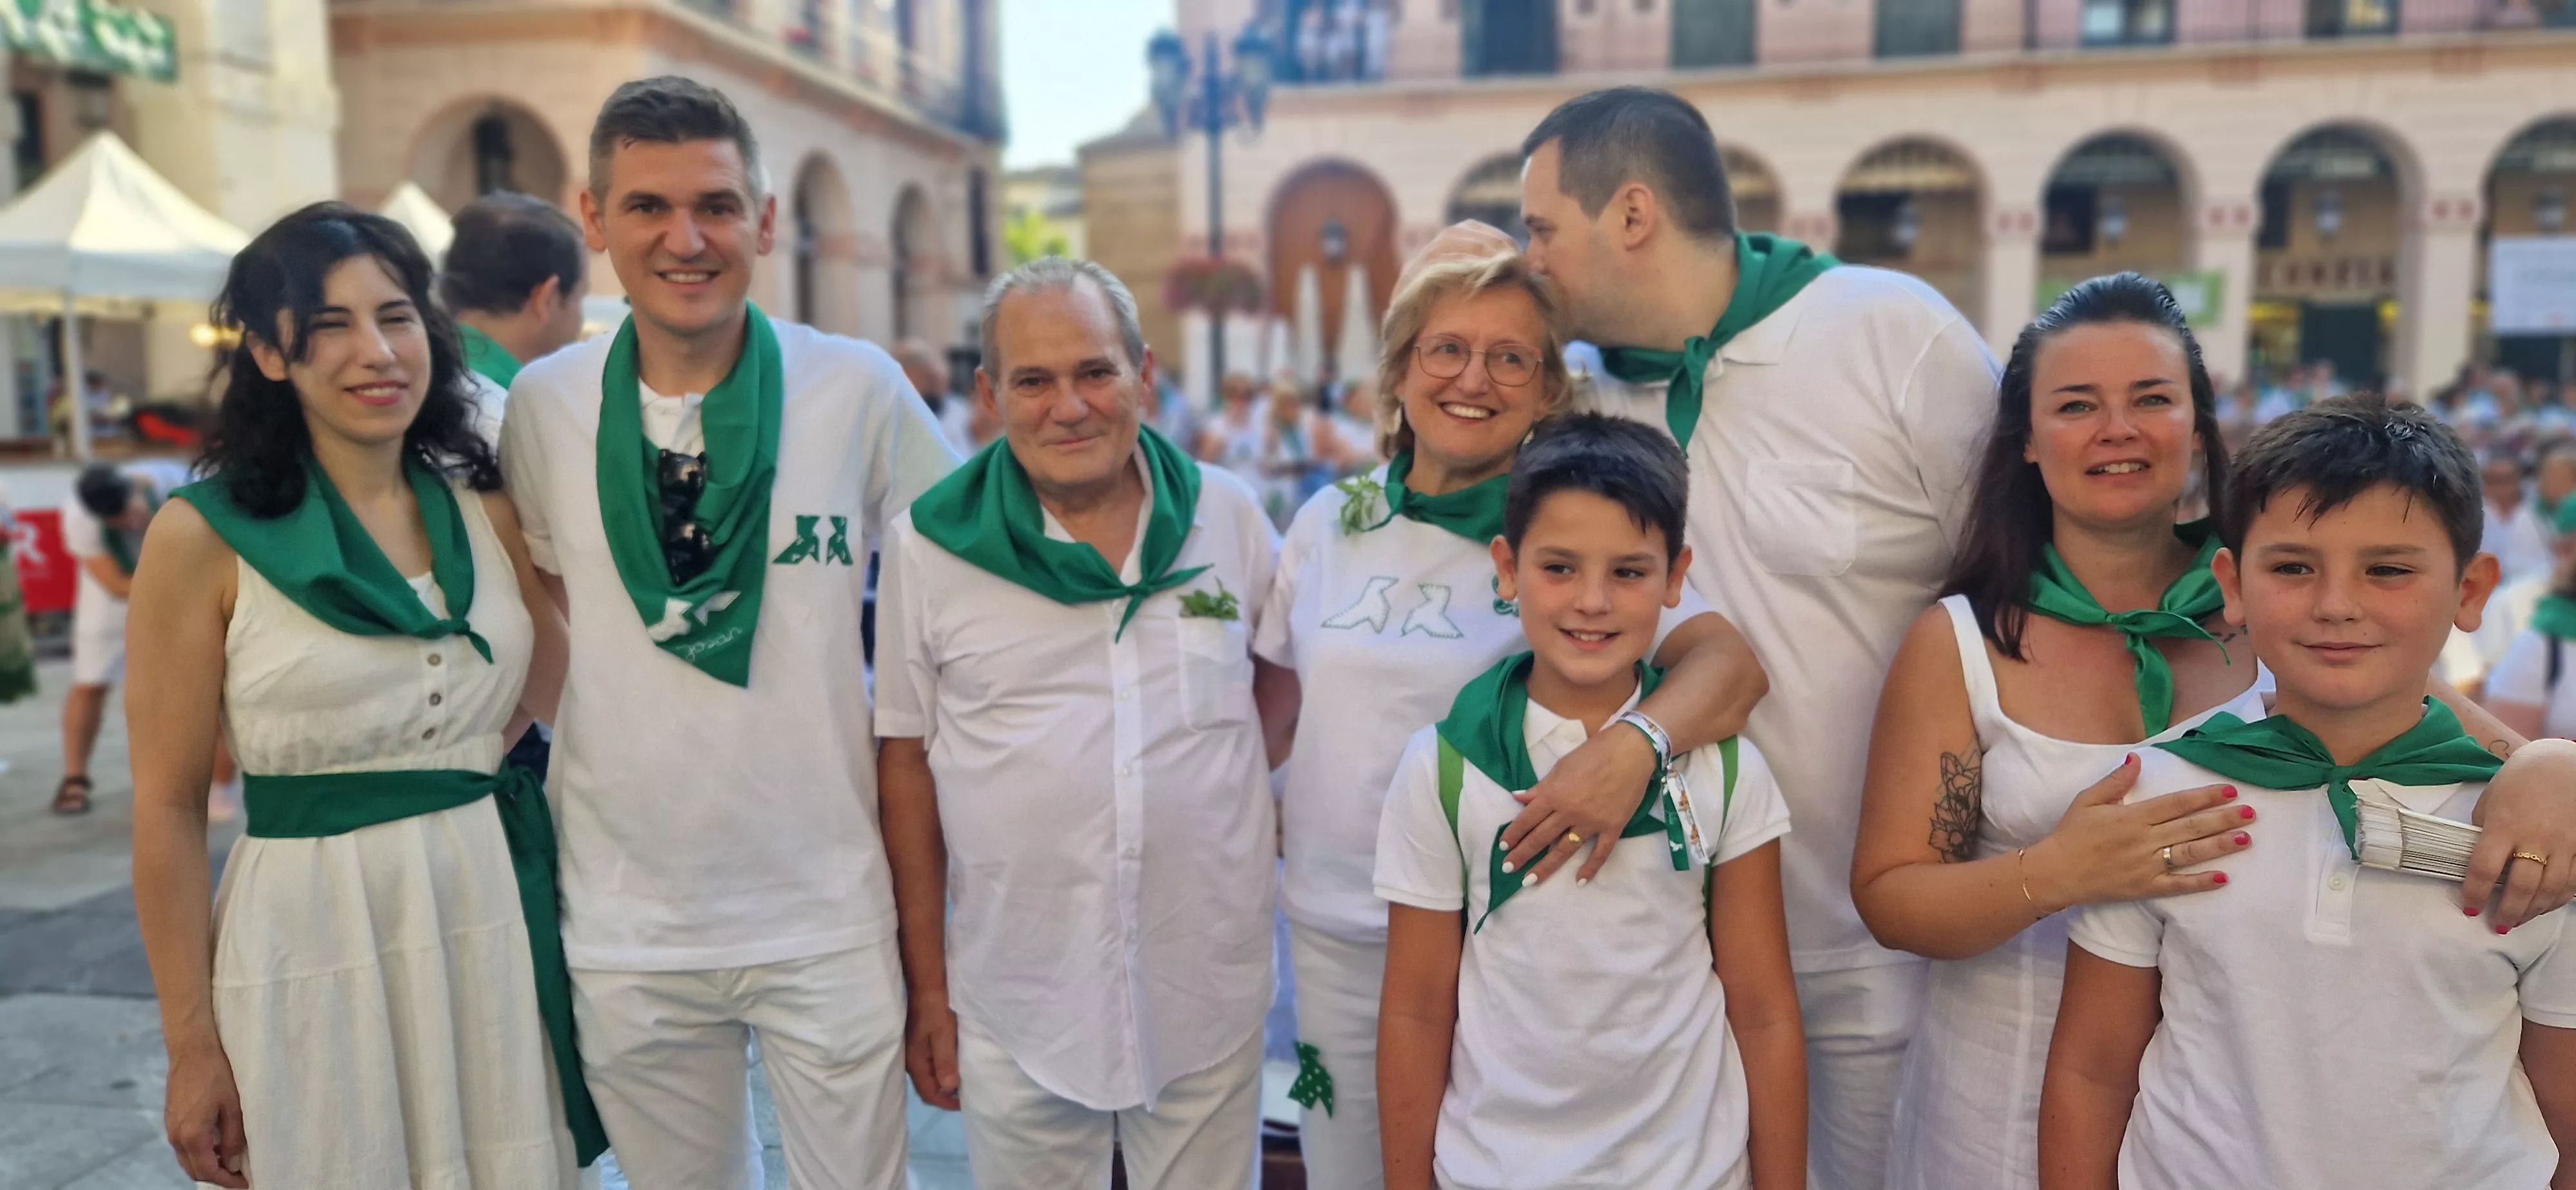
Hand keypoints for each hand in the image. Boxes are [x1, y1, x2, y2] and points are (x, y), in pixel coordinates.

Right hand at [163, 1041, 247, 1187]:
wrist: (191, 1051)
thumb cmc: (216, 1075)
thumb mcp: (233, 1108)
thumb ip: (233, 1139)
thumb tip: (233, 1164)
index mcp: (192, 1135)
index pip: (207, 1171)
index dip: (226, 1181)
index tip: (243, 1183)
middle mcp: (176, 1137)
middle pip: (195, 1170)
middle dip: (216, 1177)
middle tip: (238, 1175)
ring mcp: (170, 1129)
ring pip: (188, 1160)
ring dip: (207, 1165)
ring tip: (231, 1161)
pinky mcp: (171, 1122)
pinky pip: (184, 1147)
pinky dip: (199, 1153)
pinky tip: (217, 1145)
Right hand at [904, 994, 962, 1110]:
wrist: (926, 983)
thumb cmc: (935, 1008)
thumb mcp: (943, 1034)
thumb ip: (945, 1061)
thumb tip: (949, 1087)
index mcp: (916, 1062)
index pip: (928, 1093)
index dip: (946, 1103)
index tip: (964, 1104)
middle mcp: (912, 1060)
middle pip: (927, 1086)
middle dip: (945, 1095)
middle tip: (965, 1096)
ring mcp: (916, 1051)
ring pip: (930, 1075)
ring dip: (944, 1082)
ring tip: (963, 1083)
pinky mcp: (921, 1042)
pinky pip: (931, 1063)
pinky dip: (943, 1069)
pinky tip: (955, 1065)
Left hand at [1499, 723, 1656, 885]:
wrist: (1630, 751)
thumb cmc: (1593, 753)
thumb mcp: (1561, 766)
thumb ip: (1540, 787)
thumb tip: (1517, 798)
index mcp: (1554, 794)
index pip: (1527, 819)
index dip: (1513, 834)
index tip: (1503, 847)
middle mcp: (1569, 811)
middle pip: (1541, 838)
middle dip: (1522, 855)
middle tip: (1507, 870)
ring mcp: (1591, 822)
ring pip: (1564, 849)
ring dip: (1546, 867)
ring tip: (1531, 881)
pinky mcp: (1613, 827)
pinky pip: (1600, 852)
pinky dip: (1590, 868)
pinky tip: (1580, 881)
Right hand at [2026, 756, 2248, 909]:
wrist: (2056, 873)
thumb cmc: (2071, 834)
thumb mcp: (2087, 801)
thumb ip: (2115, 782)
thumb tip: (2137, 760)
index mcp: (2132, 816)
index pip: (2177, 803)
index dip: (2205, 796)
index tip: (2230, 791)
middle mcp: (2144, 840)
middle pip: (2191, 826)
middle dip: (2222, 818)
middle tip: (2251, 813)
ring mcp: (2146, 865)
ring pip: (2190, 853)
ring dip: (2219, 845)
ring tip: (2245, 839)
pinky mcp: (2145, 887)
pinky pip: (2178, 886)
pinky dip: (2200, 882)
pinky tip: (2223, 878)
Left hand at [2465, 738, 2575, 928]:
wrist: (2561, 763)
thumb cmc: (2518, 780)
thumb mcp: (2490, 802)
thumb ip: (2484, 832)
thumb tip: (2479, 861)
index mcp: (2504, 826)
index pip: (2484, 869)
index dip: (2475, 893)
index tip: (2469, 908)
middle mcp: (2535, 838)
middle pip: (2521, 886)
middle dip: (2508, 911)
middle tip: (2498, 925)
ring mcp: (2564, 844)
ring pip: (2551, 889)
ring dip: (2534, 910)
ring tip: (2519, 920)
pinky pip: (2574, 881)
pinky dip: (2560, 898)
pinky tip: (2547, 905)